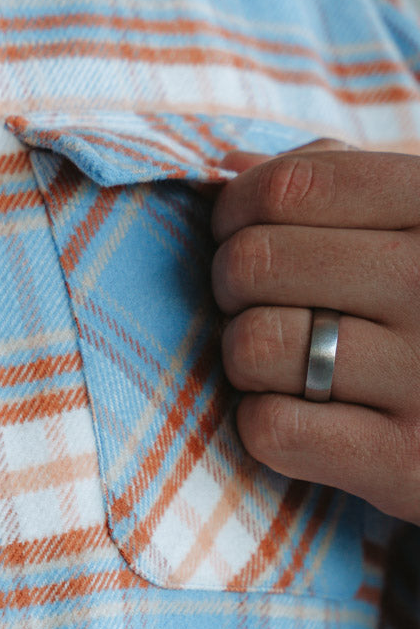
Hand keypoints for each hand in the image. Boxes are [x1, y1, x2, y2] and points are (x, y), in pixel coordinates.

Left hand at [211, 141, 419, 526]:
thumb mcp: (416, 223)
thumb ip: (336, 181)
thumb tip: (227, 167)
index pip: (289, 185)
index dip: (236, 209)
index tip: (240, 232)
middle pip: (254, 262)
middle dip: (232, 286)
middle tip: (261, 305)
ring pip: (254, 344)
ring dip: (246, 359)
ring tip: (287, 363)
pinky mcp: (407, 462)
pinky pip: (272, 426)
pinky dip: (265, 424)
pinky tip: (304, 416)